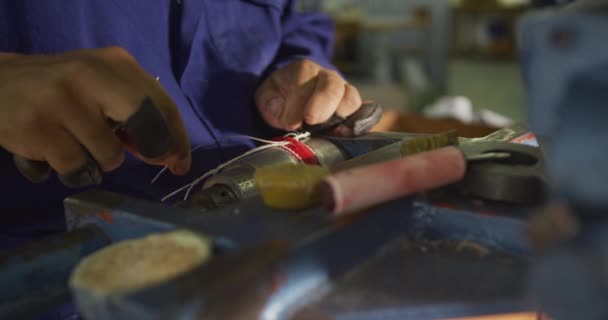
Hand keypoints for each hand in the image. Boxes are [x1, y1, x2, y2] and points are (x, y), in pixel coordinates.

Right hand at [0, 47, 190, 185]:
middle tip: (145, 159)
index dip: (177, 138)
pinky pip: (76, 168)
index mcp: (115, 63)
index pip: (161, 103)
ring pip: (109, 156)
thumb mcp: (101, 89)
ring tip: (74, 145)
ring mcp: (62, 99)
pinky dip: (69, 170)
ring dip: (96, 161)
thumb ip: (135, 114)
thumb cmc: (60, 92)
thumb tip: (170, 154)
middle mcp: (92, 75)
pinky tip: (51, 151)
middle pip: (146, 122)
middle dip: (153, 149)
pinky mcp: (37, 126)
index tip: (179, 162)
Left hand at [255, 59, 361, 133]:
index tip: (291, 122)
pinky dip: (358, 124)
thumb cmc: (280, 97)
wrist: (295, 97)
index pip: (305, 77)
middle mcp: (328, 77)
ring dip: (342, 115)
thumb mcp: (266, 97)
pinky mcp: (353, 109)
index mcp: (304, 69)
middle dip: (323, 103)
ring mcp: (344, 92)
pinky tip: (347, 135)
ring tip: (330, 131)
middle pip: (333, 85)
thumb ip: (270, 104)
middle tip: (311, 121)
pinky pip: (363, 113)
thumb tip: (285, 117)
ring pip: (351, 98)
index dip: (299, 99)